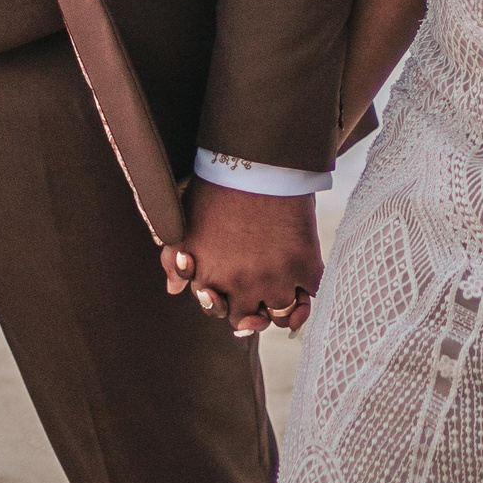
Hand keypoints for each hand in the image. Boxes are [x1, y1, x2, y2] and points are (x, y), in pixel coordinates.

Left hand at [158, 181, 320, 335]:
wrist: (260, 162)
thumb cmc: (217, 187)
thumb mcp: (185, 223)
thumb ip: (173, 258)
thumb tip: (174, 288)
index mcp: (209, 279)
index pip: (217, 310)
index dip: (225, 303)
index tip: (233, 295)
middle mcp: (241, 286)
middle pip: (250, 320)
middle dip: (253, 314)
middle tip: (260, 301)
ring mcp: (275, 278)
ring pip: (281, 314)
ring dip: (281, 307)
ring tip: (283, 290)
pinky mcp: (305, 265)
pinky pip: (309, 297)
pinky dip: (306, 297)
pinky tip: (302, 288)